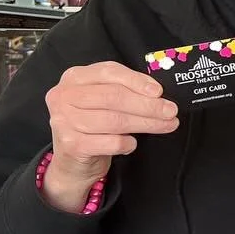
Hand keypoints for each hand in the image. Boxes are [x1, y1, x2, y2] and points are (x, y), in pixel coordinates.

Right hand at [44, 62, 178, 211]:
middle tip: (170, 111)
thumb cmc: (93, 125)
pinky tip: (131, 143)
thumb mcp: (103, 100)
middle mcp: (64, 96)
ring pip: (115, 120)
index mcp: (74, 77)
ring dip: (146, 124)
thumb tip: (156, 93)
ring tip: (165, 125)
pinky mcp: (71, 145)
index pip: (109, 72)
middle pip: (113, 97)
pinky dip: (128, 143)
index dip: (137, 81)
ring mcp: (64, 121)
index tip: (159, 92)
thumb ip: (123, 89)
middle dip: (148, 105)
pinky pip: (111, 142)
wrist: (72, 160)